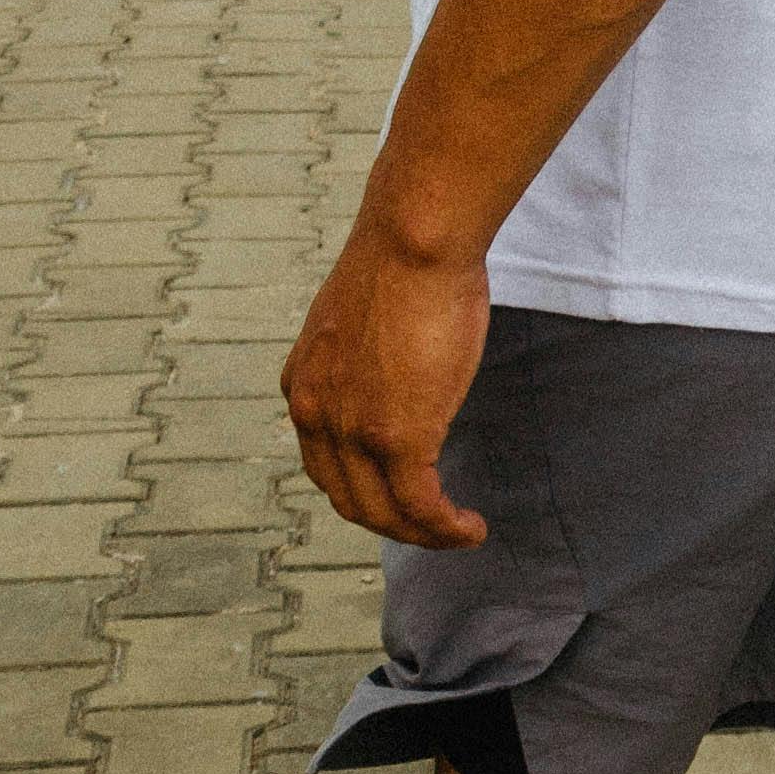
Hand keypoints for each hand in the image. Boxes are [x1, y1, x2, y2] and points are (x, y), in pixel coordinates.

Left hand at [281, 211, 493, 548]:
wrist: (415, 239)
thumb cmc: (406, 258)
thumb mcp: (366, 318)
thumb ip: (369, 356)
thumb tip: (399, 367)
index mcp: (304, 385)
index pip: (324, 463)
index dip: (363, 488)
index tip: (401, 491)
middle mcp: (315, 415)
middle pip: (349, 499)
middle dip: (393, 521)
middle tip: (434, 524)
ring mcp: (353, 431)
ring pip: (383, 513)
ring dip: (424, 534)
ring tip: (459, 533)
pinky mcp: (397, 438)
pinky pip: (421, 507)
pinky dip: (445, 528)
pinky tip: (470, 527)